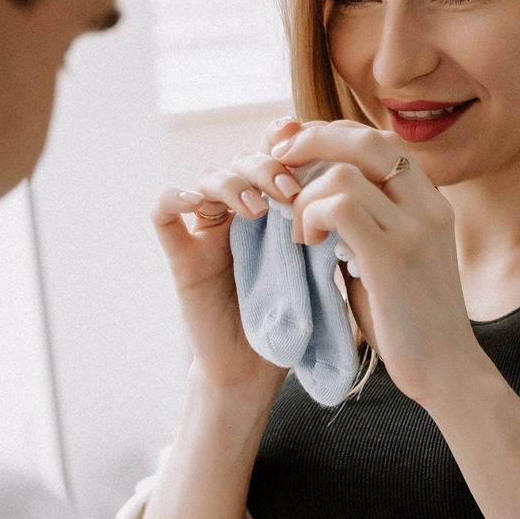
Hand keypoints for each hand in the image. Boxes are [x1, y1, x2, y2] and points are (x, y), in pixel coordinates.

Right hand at [151, 119, 311, 392]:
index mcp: (275, 211)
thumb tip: (356, 190)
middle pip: (243, 162)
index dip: (289, 147)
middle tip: (290, 192)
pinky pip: (163, 214)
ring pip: (208, 179)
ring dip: (233, 183)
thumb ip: (327, 230)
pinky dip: (172, 197)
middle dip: (267, 168)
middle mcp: (239, 214)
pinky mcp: (182, 257)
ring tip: (257, 209)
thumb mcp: (320, 268)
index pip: (276, 158)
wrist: (258, 371)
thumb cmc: (294, 321)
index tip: (312, 156)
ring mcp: (207, 232)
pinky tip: (193, 201)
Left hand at [266, 119, 480, 404]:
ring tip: (300, 234)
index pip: (379, 140)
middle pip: (363, 138)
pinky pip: (340, 206)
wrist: (447, 371)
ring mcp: (414, 228)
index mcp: (431, 203)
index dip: (331, 135)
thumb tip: (315, 202)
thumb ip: (362, 229)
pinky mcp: (393, 255)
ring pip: (344, 172)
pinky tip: (307, 243)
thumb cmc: (410, 324)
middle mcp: (428, 205)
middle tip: (278, 166)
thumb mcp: (387, 262)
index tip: (296, 152)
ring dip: (305, 196)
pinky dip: (312, 215)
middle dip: (311, 142)